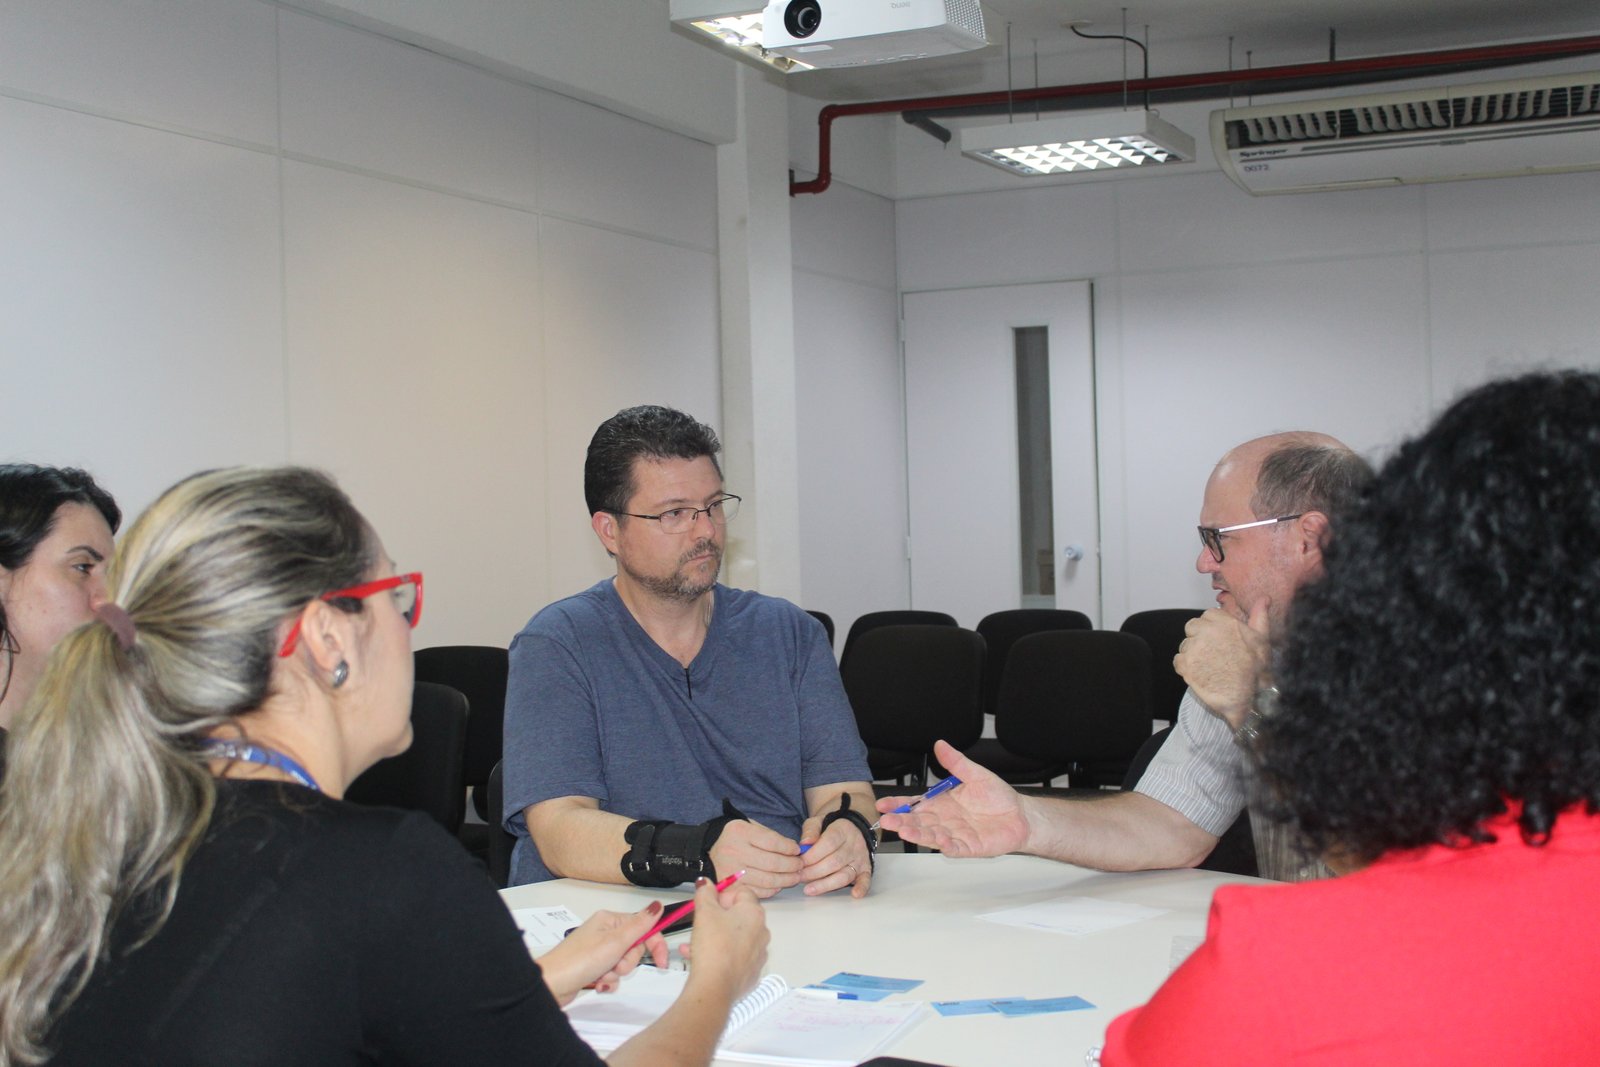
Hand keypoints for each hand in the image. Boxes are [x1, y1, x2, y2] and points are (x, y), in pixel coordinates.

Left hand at [537, 902, 670, 1004]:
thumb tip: (657, 906)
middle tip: (615, 965)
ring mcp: (598, 950)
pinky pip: (612, 974)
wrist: (551, 985)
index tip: (662, 961)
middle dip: (628, 962)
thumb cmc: (578, 961)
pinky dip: (608, 981)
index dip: (655, 944)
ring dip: (616, 973)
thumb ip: (640, 925)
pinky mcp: (593, 966)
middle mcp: (604, 932)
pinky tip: (597, 983)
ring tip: (601, 974)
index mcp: (610, 920)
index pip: (643, 926)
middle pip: (634, 948)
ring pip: (624, 963)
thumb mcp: (615, 942)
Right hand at [682, 877, 768, 1002]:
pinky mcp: (751, 972)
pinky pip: (734, 957)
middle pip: (739, 916)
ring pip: (734, 938)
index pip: (742, 892)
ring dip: (714, 937)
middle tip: (701, 922)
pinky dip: (720, 954)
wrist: (715, 986)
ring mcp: (758, 954)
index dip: (723, 894)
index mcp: (754, 913)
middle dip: (717, 917)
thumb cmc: (714, 947)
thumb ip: (705, 893)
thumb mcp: (704, 912)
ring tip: (693, 943)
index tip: (709, 901)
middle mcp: (761, 932)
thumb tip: (706, 883)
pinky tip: (700, 958)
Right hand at [708, 819, 802, 898]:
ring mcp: (732, 871)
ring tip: (795, 876)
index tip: (797, 850)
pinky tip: (779, 884)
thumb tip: (793, 849)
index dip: (789, 848)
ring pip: (768, 880)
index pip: (772, 842)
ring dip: (786, 879)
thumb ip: (768, 835)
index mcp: (740, 832)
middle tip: (800, 865)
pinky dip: (772, 889)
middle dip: (792, 865)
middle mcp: (734, 851)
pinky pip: (758, 892)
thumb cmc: (732, 838)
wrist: (704, 851)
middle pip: (773, 863)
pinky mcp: (730, 888)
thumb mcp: (747, 826)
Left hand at [797, 814, 872, 898]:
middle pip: (835, 862)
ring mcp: (860, 859)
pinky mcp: (865, 870)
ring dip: (826, 884)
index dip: (812, 855)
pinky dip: (862, 888)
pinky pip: (866, 879)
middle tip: (799, 877)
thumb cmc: (831, 828)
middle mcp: (854, 845)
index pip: (828, 843)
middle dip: (814, 872)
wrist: (853, 828)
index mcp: (843, 830)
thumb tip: (804, 844)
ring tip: (809, 889)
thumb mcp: (818, 821)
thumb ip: (811, 830)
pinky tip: (855, 894)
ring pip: (845, 875)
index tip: (799, 863)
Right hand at [875, 741, 1028, 856]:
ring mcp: (955, 834)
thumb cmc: (997, 797)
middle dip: (901, 822)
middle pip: (918, 822)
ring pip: (931, 836)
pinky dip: (945, 846)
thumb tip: (940, 745)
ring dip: (917, 835)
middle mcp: (944, 820)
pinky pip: (953, 848)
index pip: (915, 804)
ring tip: (905, 831)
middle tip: (887, 821)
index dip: (898, 805)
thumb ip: (956, 762)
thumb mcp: (975, 774)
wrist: (1020, 814)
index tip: (883, 805)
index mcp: (941, 803)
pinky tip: (939, 841)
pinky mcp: (968, 847)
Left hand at [1173, 603, 1271, 729]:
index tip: (1221, 640)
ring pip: (1185, 645)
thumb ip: (1259, 616)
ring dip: (1194, 654)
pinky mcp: (1185, 664)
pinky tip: (1201, 674)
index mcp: (1223, 622)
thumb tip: (1264, 598)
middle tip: (1214, 654)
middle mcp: (1206, 631)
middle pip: (1193, 628)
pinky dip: (1186, 668)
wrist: (1245, 698)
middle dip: (1200, 638)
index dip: (1213, 628)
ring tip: (1210, 667)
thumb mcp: (1262, 639)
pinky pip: (1178, 660)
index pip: (1208, 616)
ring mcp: (1194, 648)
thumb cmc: (1255, 670)